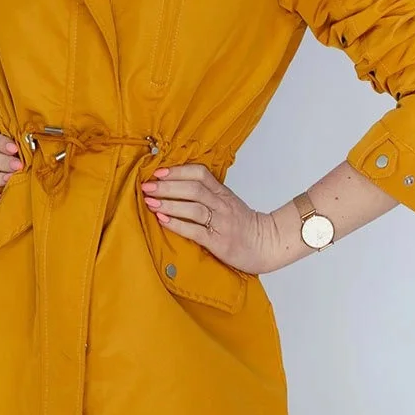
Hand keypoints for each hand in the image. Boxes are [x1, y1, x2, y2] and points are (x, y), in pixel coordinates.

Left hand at [140, 163, 276, 274]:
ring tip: (151, 202)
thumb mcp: (227, 202)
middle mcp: (221, 205)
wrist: (267, 244)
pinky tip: (163, 220)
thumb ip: (207, 193)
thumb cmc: (242, 224)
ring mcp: (221, 223)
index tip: (159, 171)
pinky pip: (196, 231)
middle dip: (167, 186)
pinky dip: (177, 224)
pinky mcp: (219, 242)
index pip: (200, 174)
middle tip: (147, 186)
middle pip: (193, 189)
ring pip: (193, 208)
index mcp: (222, 193)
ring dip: (169, 204)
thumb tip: (176, 185)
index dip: (178, 171)